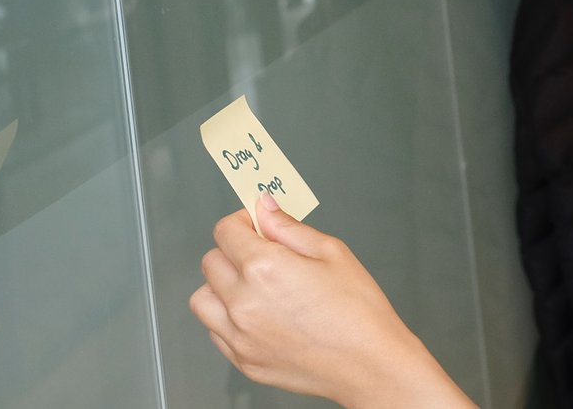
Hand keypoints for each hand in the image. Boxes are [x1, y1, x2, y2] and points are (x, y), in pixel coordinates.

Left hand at [189, 195, 472, 408]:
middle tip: (260, 253)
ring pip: (203, 299)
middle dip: (232, 250)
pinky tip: (257, 315)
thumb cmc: (358, 310)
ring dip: (221, 286)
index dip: (240, 221)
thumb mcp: (332, 252)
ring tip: (252, 287)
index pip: (225, 232)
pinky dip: (228, 318)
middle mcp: (244, 303)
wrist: (369, 364)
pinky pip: (216, 331)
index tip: (254, 225)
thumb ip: (289, 228)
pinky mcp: (244, 361)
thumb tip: (265, 209)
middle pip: (211, 262)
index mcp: (265, 269)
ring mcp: (240, 336)